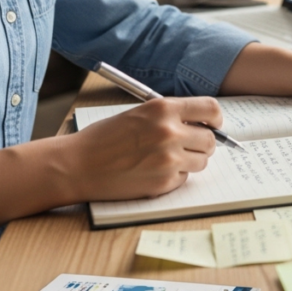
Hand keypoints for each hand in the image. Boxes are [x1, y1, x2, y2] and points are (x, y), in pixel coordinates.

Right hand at [66, 97, 221, 200]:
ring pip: (201, 161)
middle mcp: (170, 131)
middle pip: (210, 140)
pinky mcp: (165, 181)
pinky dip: (174, 177)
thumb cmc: (103, 139)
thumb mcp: (138, 114)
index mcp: (163, 109)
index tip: (213, 125)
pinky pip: (184, 179)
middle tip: (187, 147)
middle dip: (202, 144)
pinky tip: (151, 172)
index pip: (210, 109)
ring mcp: (169, 158)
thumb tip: (202, 126)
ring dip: (189, 162)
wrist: (76, 165)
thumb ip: (170, 117)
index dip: (215, 119)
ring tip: (163, 159)